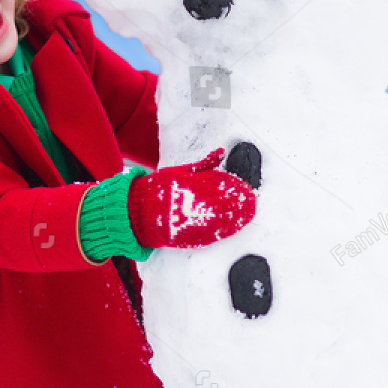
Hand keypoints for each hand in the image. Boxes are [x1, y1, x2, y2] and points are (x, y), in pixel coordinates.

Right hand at [127, 148, 255, 248]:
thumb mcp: (180, 171)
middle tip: (251, 205)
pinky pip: (203, 235)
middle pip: (218, 204)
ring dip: (232, 220)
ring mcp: (184, 219)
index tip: (248, 191)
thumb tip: (221, 152)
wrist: (136, 211)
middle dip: (236, 205)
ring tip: (245, 218)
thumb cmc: (159, 188)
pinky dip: (217, 233)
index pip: (216, 185)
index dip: (234, 189)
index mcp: (187, 183)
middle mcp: (186, 201)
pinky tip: (230, 230)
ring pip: (213, 220)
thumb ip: (203, 165)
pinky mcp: (182, 234)